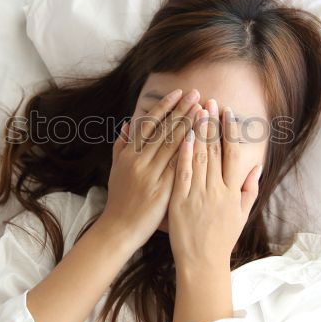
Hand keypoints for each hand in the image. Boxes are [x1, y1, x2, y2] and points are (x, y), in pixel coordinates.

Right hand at [100, 87, 201, 251]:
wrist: (120, 229)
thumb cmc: (120, 199)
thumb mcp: (116, 169)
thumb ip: (121, 146)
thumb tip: (127, 124)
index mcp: (128, 154)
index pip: (149, 123)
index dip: (165, 106)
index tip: (179, 93)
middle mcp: (139, 162)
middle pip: (164, 130)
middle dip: (181, 110)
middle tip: (197, 93)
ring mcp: (151, 175)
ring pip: (174, 144)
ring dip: (190, 125)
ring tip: (204, 110)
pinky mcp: (163, 190)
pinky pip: (180, 166)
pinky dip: (191, 151)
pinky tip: (203, 139)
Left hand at [167, 97, 261, 266]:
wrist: (203, 262)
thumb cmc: (222, 239)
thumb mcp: (242, 214)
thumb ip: (250, 189)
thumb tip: (256, 167)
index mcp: (232, 190)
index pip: (232, 153)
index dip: (230, 131)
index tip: (227, 112)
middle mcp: (217, 189)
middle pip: (215, 150)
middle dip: (212, 123)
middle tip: (209, 101)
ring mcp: (198, 194)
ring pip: (199, 157)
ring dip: (198, 131)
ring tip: (196, 110)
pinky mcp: (181, 201)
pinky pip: (183, 173)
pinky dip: (184, 153)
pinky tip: (183, 136)